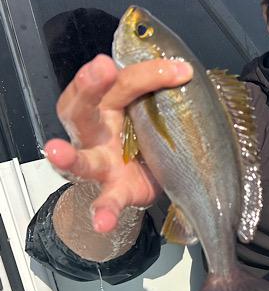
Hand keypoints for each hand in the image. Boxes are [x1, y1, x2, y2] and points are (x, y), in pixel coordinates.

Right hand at [45, 54, 191, 232]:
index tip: (181, 69)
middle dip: (89, 86)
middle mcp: (97, 131)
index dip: (148, 72)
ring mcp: (100, 163)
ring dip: (69, 156)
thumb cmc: (144, 137)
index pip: (120, 81)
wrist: (142, 182)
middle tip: (101, 68)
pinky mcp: (112, 192)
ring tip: (58, 152)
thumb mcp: (152, 113)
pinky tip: (103, 222)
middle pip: (84, 107)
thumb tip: (188, 71)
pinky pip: (103, 202)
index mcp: (110, 105)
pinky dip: (103, 212)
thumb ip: (162, 96)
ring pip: (80, 158)